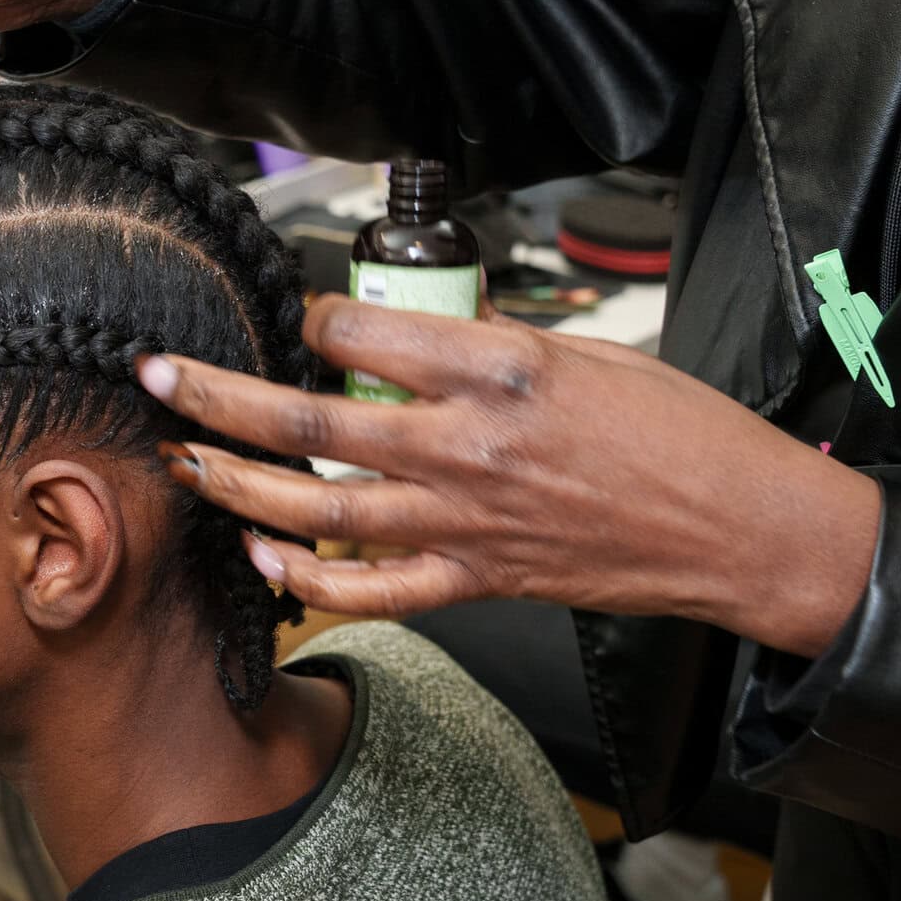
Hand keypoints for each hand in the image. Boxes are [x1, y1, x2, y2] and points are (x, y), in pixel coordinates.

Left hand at [141, 296, 881, 657]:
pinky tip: (263, 556)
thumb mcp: (587, 349)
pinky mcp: (480, 581)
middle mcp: (469, 446)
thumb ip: (490, 345)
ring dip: (237, 483)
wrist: (742, 526)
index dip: (309, 313)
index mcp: (499, 368)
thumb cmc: (681, 429)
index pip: (362, 329)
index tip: (292, 309)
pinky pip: (373, 591)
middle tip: (158, 376)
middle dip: (217, 395)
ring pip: (320, 508)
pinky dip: (308, 580)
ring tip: (182, 460)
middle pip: (311, 419)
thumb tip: (415, 334)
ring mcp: (468, 522)